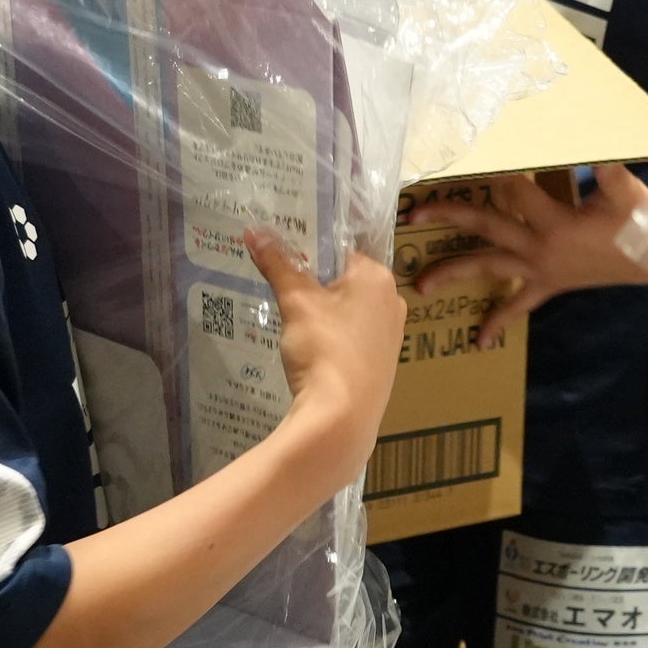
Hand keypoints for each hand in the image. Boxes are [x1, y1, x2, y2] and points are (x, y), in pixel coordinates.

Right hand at [250, 232, 403, 462]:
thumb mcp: (295, 301)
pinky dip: (333, 338)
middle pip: (346, 280)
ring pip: (350, 311)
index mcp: (379, 277)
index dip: (310, 251)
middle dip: (315, 283)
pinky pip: (354, 338)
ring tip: (293, 320)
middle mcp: (393, 301)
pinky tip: (312, 350)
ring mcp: (392, 335)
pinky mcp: (383, 363)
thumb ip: (277, 263)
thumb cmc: (324, 349)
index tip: (283, 257)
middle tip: (282, 286)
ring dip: (324, 312)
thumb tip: (253, 229)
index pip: (341, 249)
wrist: (341, 418)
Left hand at [410, 167, 647, 344]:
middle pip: (485, 226)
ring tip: (420, 285)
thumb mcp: (626, 192)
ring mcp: (539, 269)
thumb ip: (609, 172)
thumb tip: (597, 150)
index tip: (476, 155)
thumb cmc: (640, 221)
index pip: (515, 190)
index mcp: (554, 222)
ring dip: (453, 273)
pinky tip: (479, 341)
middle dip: (448, 217)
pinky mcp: (547, 284)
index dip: (498, 171)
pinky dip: (499, 321)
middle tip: (413, 213)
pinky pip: (518, 306)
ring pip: (488, 269)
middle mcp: (538, 247)